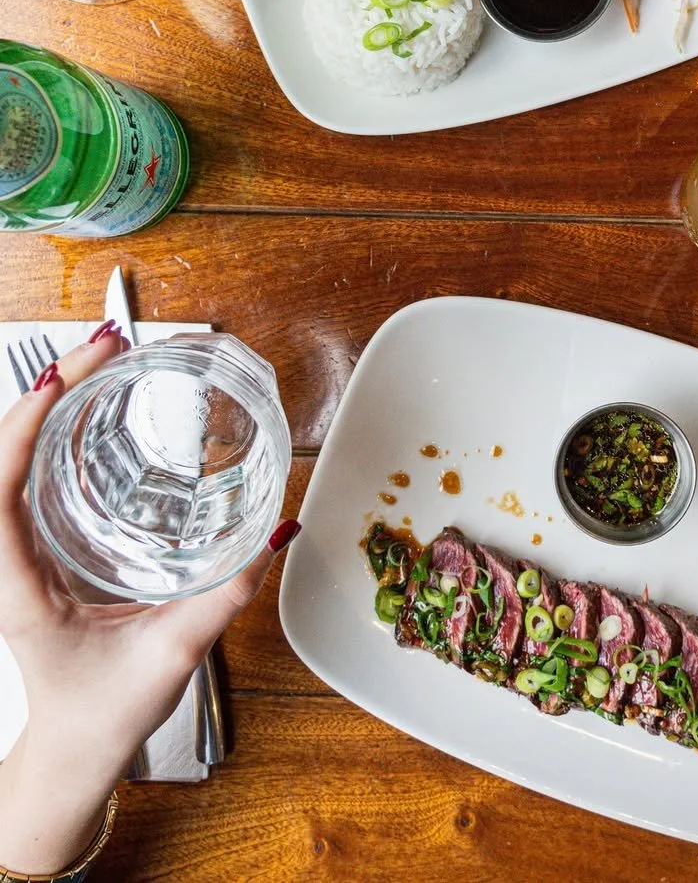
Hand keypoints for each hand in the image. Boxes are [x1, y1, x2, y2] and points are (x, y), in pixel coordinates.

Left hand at [0, 329, 298, 875]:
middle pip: (8, 454)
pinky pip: (33, 472)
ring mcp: (22, 548)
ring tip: (98, 357)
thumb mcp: (170, 656)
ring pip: (17, 457)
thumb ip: (225, 598)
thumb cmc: (103, 713)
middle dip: (48, 388)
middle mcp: (11, 558)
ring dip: (52, 401)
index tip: (55, 384)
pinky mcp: (42, 545)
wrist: (75, 750)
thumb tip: (273, 534)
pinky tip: (92, 403)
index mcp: (19, 585)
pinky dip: (58, 428)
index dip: (21, 430)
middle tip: (102, 345)